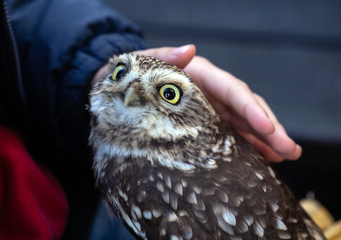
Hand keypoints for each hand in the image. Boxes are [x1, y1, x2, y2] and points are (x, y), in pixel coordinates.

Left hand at [134, 45, 301, 161]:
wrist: (125, 90)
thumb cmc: (134, 76)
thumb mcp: (145, 64)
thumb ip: (165, 57)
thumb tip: (189, 49)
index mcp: (200, 75)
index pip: (232, 90)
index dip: (251, 108)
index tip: (267, 127)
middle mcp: (211, 91)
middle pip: (246, 108)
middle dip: (269, 128)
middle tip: (290, 149)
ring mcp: (211, 108)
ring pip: (244, 123)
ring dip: (266, 139)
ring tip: (286, 155)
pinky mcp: (206, 123)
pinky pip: (232, 134)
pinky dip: (249, 145)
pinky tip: (265, 157)